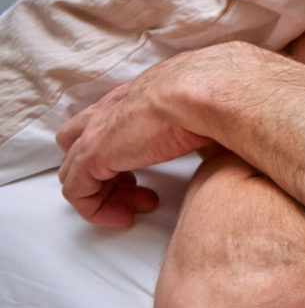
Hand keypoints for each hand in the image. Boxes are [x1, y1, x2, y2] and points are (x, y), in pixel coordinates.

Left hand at [57, 46, 239, 226]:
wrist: (210, 89)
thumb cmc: (220, 95)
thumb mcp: (213, 111)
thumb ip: (209, 126)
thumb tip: (227, 146)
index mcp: (139, 95)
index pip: (110, 122)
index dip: (124, 152)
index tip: (152, 172)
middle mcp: (111, 108)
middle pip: (79, 143)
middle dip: (105, 172)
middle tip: (140, 192)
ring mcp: (96, 131)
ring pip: (74, 168)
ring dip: (102, 193)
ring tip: (132, 210)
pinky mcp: (92, 154)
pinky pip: (77, 191)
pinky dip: (95, 208)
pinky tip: (123, 218)